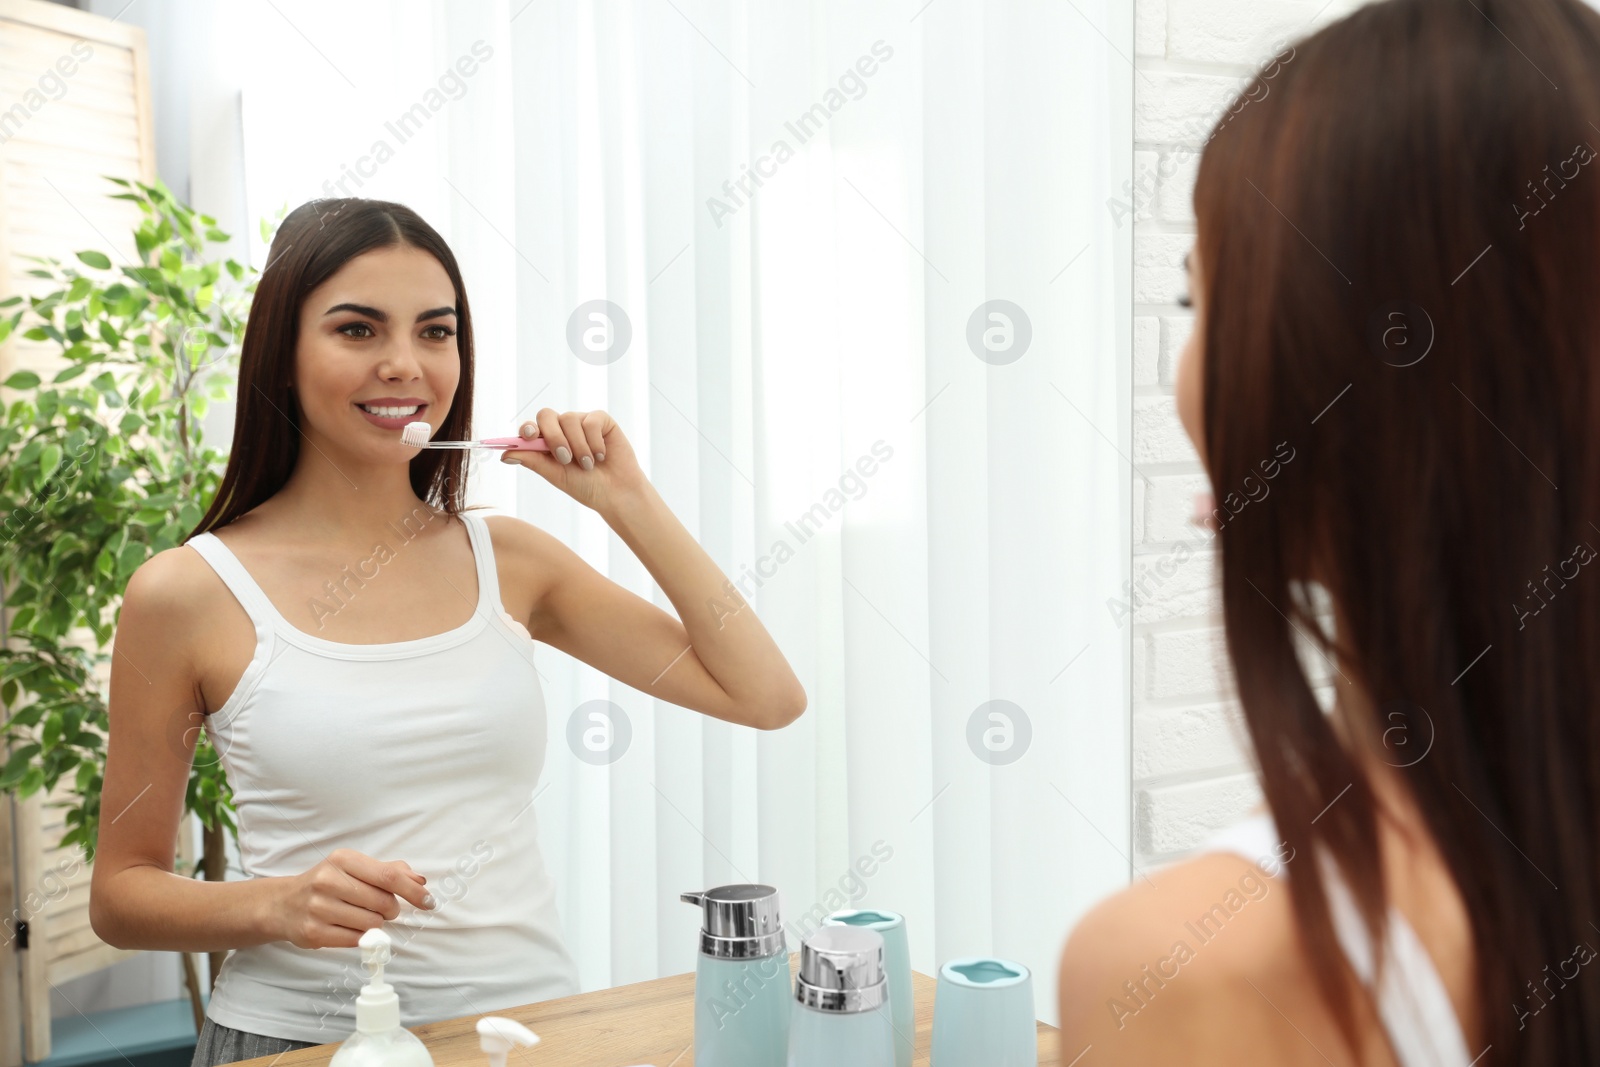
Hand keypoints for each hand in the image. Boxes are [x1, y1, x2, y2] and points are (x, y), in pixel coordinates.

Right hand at [273, 848, 433, 948]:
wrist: (284, 904)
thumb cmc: (328, 883)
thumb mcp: (354, 868)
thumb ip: (389, 871)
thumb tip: (420, 881)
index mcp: (343, 859)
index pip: (388, 876)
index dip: (413, 891)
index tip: (429, 902)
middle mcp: (328, 880)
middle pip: (383, 903)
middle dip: (390, 909)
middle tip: (381, 908)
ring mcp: (318, 908)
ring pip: (372, 924)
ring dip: (375, 924)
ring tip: (360, 916)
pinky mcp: (313, 933)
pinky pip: (355, 941)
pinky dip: (360, 937)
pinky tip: (348, 927)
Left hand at [501, 408, 643, 513]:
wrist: (616, 493)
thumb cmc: (585, 486)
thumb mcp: (556, 475)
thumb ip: (532, 461)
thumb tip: (505, 455)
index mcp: (547, 442)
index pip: (531, 428)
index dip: (527, 429)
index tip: (528, 436)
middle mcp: (563, 429)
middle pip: (546, 415)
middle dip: (553, 436)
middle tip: (564, 458)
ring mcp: (582, 422)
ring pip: (569, 419)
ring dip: (578, 446)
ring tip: (588, 465)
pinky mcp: (602, 420)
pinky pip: (591, 421)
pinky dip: (594, 441)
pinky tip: (602, 456)